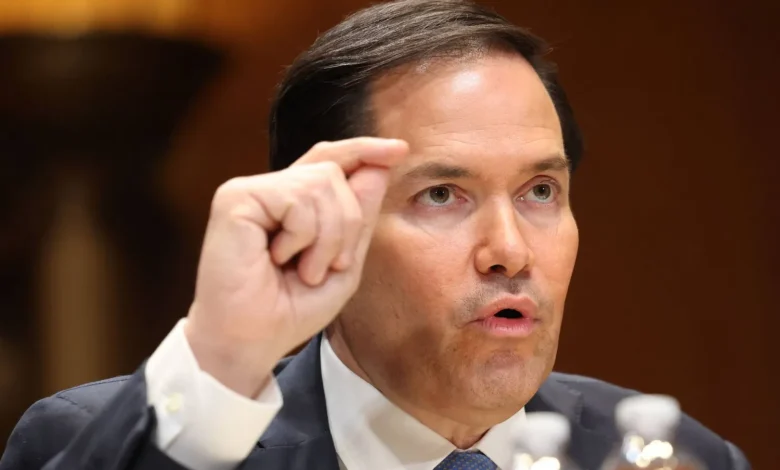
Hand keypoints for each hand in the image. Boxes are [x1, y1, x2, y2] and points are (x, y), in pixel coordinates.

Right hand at [184, 138, 408, 396]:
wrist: (251, 340)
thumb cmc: (290, 309)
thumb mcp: (343, 263)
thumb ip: (360, 216)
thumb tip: (379, 166)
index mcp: (292, 204)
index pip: (329, 161)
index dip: (363, 151)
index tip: (399, 150)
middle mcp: (270, 191)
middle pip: (334, 172)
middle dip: (348, 222)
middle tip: (326, 267)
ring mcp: (251, 191)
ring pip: (321, 182)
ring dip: (327, 236)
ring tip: (303, 270)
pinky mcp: (236, 198)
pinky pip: (296, 197)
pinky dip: (302, 235)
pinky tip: (278, 258)